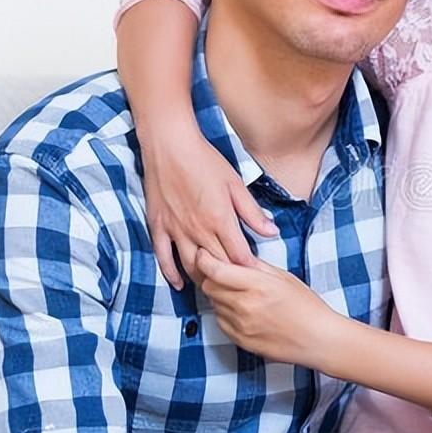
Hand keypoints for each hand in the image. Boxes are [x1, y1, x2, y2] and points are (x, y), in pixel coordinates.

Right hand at [140, 120, 276, 287]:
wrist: (169, 145)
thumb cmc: (205, 161)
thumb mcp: (236, 185)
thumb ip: (252, 212)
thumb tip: (272, 232)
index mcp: (221, 220)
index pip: (239, 257)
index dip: (250, 269)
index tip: (257, 274)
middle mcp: (198, 230)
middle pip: (217, 265)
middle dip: (230, 278)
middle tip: (240, 286)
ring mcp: (176, 230)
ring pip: (191, 266)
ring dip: (204, 279)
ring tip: (215, 287)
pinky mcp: (158, 227)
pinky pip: (163, 258)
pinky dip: (172, 274)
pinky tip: (181, 284)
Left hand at [195, 250, 335, 369]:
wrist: (318, 339)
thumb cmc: (307, 307)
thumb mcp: (284, 278)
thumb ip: (256, 266)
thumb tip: (235, 255)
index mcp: (258, 286)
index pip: (215, 270)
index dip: (205, 260)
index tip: (204, 254)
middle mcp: (245, 306)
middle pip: (209, 286)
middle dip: (212, 277)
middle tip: (224, 273)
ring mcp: (240, 326)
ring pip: (213, 304)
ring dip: (220, 296)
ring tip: (240, 294)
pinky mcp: (240, 340)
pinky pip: (220, 321)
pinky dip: (226, 313)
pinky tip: (244, 311)